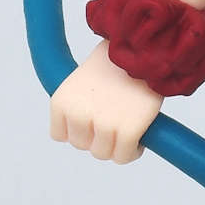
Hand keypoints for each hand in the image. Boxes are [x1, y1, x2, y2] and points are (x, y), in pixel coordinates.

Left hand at [48, 43, 163, 162]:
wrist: (143, 48)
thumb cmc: (116, 62)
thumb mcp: (82, 80)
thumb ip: (79, 106)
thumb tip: (90, 135)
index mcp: (61, 101)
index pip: (60, 135)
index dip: (80, 128)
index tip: (94, 117)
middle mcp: (78, 115)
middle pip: (83, 145)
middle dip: (99, 136)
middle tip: (115, 118)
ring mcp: (103, 125)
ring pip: (103, 153)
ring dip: (116, 145)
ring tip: (128, 126)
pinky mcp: (128, 132)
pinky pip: (124, 156)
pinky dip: (132, 150)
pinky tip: (140, 136)